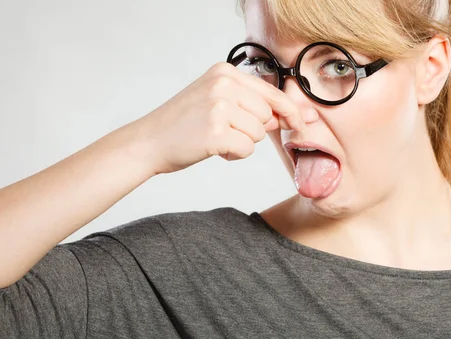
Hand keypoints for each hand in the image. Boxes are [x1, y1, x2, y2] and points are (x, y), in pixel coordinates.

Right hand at [132, 62, 304, 173]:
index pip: (271, 91)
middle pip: (267, 115)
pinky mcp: (216, 131)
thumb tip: (288, 116)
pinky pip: (246, 149)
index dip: (289, 109)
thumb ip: (249, 104)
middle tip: (226, 132)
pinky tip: (213, 149)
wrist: (149, 141)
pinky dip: (234, 155)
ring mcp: (219, 106)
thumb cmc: (182, 124)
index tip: (301, 122)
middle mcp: (223, 84)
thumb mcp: (214, 101)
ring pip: (258, 133)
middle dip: (253, 130)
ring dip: (242, 143)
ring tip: (215, 139)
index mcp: (224, 72)